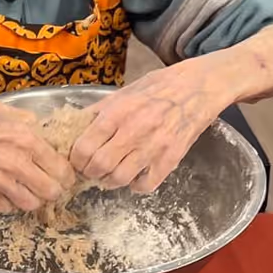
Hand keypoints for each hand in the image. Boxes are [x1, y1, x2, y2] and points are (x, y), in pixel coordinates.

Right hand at [0, 93, 75, 212]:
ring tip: (31, 191)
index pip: (61, 169)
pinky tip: (9, 192)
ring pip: (30, 204)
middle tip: (51, 185)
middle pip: (51, 192)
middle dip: (54, 190)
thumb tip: (44, 132)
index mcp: (26, 139)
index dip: (67, 175)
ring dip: (34, 199)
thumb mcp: (6, 110)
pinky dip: (10, 203)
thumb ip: (29, 124)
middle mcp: (15, 162)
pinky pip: (6, 207)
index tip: (65, 175)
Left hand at [69, 59, 221, 193]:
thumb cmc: (159, 87)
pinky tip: (135, 177)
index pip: (84, 147)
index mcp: (117, 112)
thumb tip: (74, 125)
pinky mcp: (171, 158)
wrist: (198, 86)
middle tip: (92, 170)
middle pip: (99, 166)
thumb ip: (99, 110)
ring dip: (110, 181)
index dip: (76, 159)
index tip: (78, 161)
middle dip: (90, 172)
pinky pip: (146, 185)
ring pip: (120, 178)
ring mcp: (153, 146)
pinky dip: (136, 186)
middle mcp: (133, 131)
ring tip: (111, 175)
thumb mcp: (124, 91)